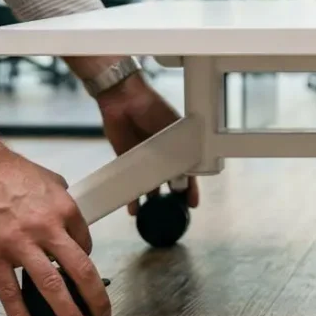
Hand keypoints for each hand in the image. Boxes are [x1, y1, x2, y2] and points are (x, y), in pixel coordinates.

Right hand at [0, 141, 108, 315]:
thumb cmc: (6, 170)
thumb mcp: (48, 180)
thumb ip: (62, 201)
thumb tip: (71, 219)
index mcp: (64, 209)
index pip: (86, 246)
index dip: (86, 261)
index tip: (80, 272)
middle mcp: (46, 228)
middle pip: (81, 270)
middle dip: (95, 298)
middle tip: (103, 315)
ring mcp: (19, 243)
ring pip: (51, 286)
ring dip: (68, 312)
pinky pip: (9, 291)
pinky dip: (20, 314)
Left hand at [95, 73, 199, 214]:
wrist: (124, 99)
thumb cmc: (152, 108)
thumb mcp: (172, 131)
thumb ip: (178, 154)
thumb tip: (186, 177)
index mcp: (179, 145)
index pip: (188, 172)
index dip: (190, 189)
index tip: (191, 204)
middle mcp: (163, 154)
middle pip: (169, 181)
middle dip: (171, 199)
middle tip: (173, 215)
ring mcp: (144, 157)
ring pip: (150, 184)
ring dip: (151, 200)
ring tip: (153, 216)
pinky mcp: (126, 159)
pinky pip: (130, 181)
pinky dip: (131, 195)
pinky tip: (133, 209)